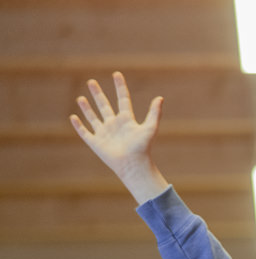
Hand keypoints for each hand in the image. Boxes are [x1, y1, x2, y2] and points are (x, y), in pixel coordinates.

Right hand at [70, 72, 168, 203]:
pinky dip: (78, 125)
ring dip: (87, 108)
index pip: (123, 99)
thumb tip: (160, 98)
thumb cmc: (143, 148)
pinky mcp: (96, 143)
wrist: (133, 165)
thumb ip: (154, 113)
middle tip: (92, 81)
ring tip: (81, 97)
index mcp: (127, 120)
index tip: (117, 74)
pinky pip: (85, 132)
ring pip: (93, 117)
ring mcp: (104, 133)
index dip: (120, 87)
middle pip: (104, 106)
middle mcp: (114, 125)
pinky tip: (73, 117)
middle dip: (98, 94)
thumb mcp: (150, 128)